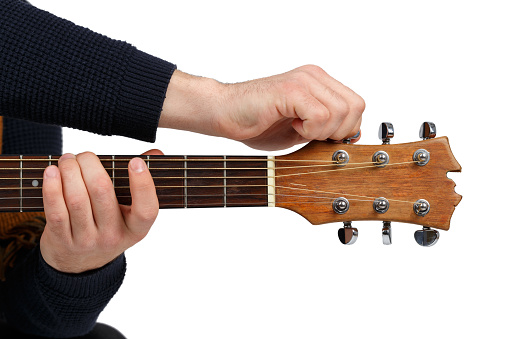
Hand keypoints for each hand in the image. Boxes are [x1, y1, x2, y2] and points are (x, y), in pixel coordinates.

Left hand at [40, 149, 162, 273]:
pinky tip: (52, 172)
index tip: (136, 162)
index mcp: (136, 228)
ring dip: (69, 171)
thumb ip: (142, 180)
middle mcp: (113, 236)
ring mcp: (87, 240)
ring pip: (76, 198)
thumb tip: (156, 153)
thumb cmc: (110, 226)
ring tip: (67, 159)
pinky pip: (56, 210)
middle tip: (85, 155)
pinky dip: (52, 187)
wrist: (81, 263)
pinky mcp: (62, 240)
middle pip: (101, 192)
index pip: (146, 209)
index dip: (143, 184)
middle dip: (90, 165)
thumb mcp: (130, 213)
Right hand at [160, 65, 364, 149]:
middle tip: (312, 135)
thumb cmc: (258, 123)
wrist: (225, 114)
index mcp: (319, 82)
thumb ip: (326, 128)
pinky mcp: (291, 90)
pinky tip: (292, 126)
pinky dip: (309, 131)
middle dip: (339, 131)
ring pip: (340, 112)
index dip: (347, 128)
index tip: (324, 138)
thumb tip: (353, 136)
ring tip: (298, 129)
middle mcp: (314, 76)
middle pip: (355, 107)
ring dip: (321, 131)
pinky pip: (320, 116)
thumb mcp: (302, 129)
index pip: (356, 104)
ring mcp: (304, 80)